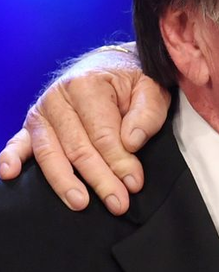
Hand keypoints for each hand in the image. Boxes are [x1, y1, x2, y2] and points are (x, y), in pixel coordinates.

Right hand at [0, 63, 170, 213]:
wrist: (110, 67)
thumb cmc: (132, 83)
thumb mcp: (151, 90)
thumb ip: (146, 114)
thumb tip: (131, 143)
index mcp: (87, 85)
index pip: (102, 134)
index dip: (119, 162)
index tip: (134, 183)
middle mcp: (58, 98)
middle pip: (77, 147)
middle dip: (99, 179)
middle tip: (118, 204)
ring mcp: (42, 112)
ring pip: (50, 152)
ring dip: (65, 181)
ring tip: (80, 203)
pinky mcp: (34, 125)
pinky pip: (19, 143)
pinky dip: (11, 158)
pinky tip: (9, 174)